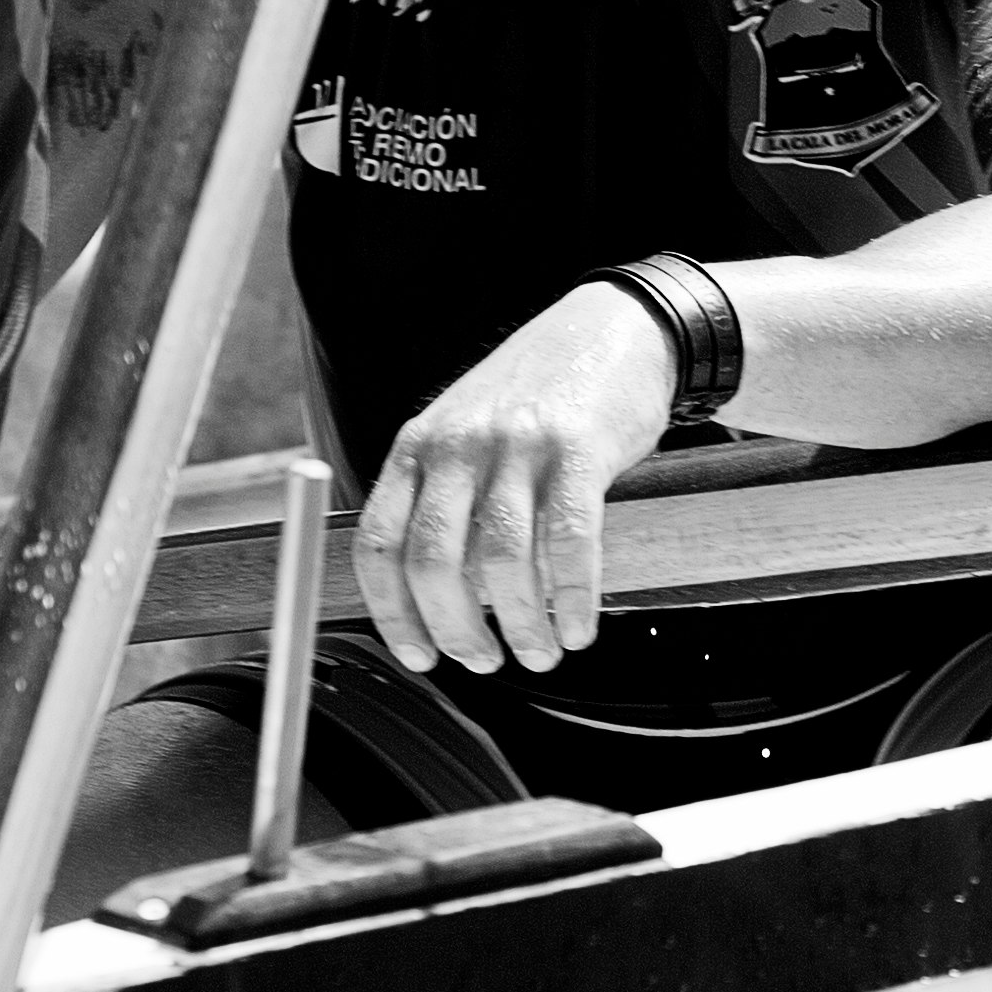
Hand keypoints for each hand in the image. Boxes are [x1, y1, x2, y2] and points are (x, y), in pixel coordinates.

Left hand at [354, 278, 680, 675]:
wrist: (613, 329)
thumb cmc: (538, 395)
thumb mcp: (464, 431)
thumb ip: (439, 497)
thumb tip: (427, 597)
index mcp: (418, 446)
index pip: (379, 543)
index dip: (391, 612)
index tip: (418, 655)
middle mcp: (458, 445)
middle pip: (432, 560)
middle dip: (454, 629)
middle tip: (481, 662)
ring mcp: (517, 445)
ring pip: (502, 560)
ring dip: (520, 624)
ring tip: (540, 653)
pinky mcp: (577, 450)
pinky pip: (569, 543)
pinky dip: (573, 598)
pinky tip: (579, 625)